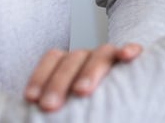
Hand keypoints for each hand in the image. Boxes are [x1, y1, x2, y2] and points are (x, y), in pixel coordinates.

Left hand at [24, 43, 141, 111]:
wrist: (120, 108)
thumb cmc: (84, 110)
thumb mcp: (64, 106)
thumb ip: (54, 105)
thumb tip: (29, 117)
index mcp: (70, 64)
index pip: (53, 58)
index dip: (40, 76)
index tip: (31, 100)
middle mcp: (89, 58)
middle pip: (73, 58)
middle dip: (59, 81)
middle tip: (49, 106)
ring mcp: (112, 58)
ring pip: (101, 53)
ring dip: (90, 71)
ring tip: (81, 92)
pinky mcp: (135, 61)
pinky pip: (134, 49)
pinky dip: (129, 50)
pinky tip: (126, 56)